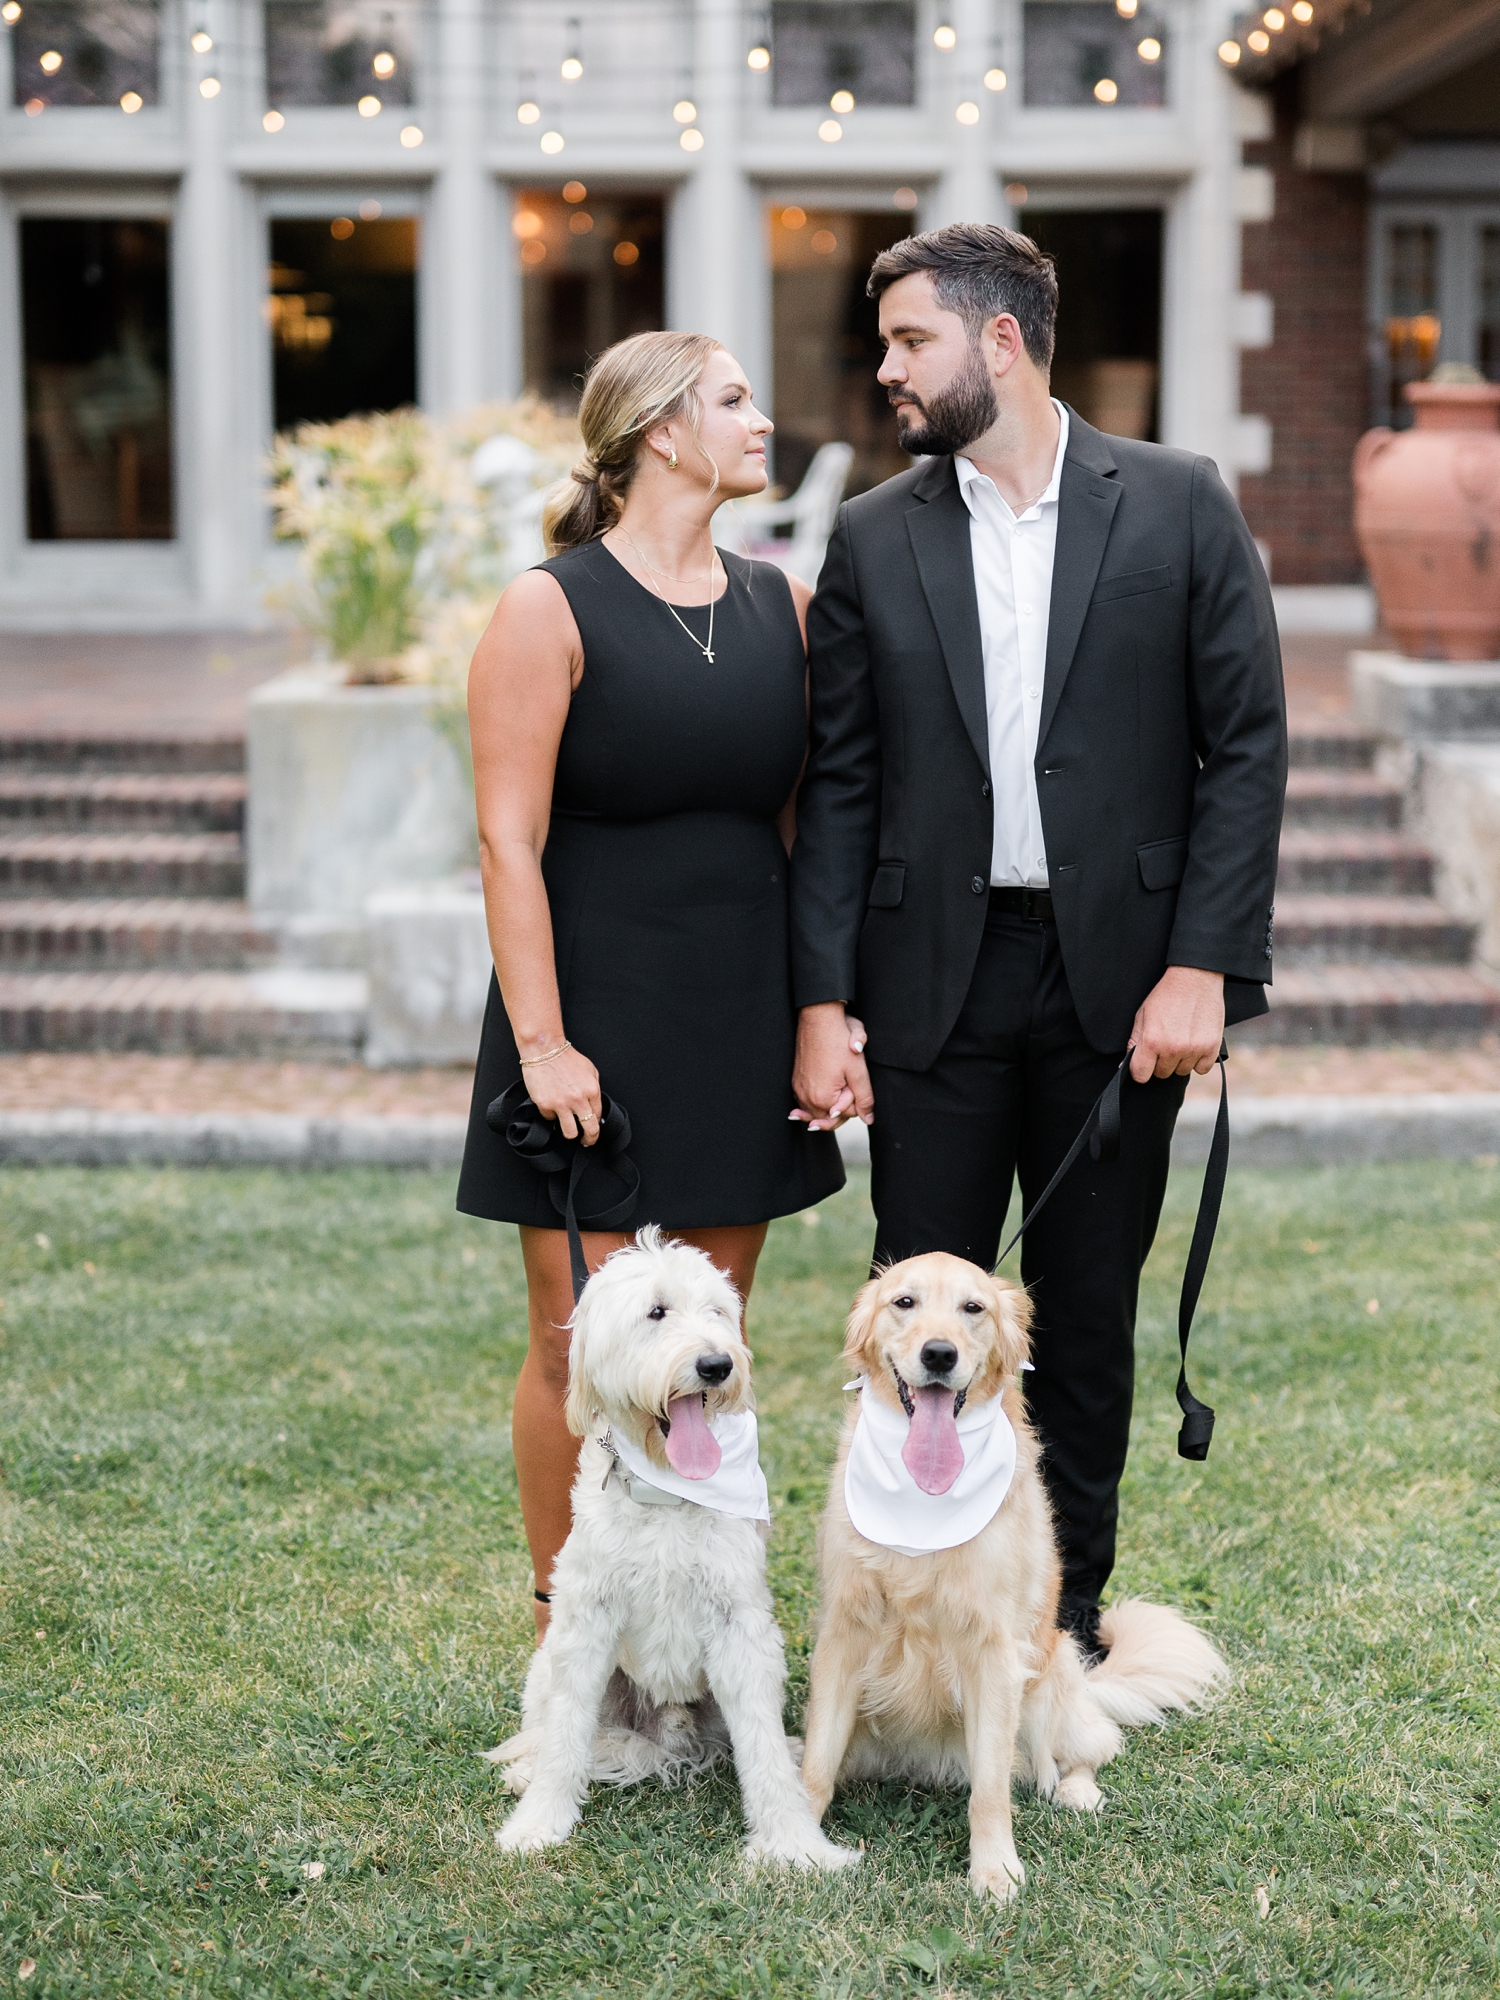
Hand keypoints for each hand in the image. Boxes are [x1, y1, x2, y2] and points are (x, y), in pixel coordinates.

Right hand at [523, 1041, 602, 1143]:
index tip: (593, 1129)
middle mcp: (578, 1099)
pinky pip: (550, 1119)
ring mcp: (561, 1104)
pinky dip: (551, 1114)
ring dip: (570, 1133)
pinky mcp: (545, 1105)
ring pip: (570, 1133)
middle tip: (586, 1142)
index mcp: (592, 1090)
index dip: (596, 1125)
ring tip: (568, 1129)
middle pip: (589, 1130)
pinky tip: (551, 1105)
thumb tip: (596, 1108)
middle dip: (589, 1140)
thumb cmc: (567, 1058)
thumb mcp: (590, 1071)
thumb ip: (594, 1090)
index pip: (598, 1117)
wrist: (545, 1050)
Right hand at [791, 1004, 874, 1131]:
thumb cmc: (838, 1042)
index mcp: (823, 1099)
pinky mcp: (796, 1082)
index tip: (854, 1083)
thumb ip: (865, 1098)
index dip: (855, 1100)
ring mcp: (799, 1090)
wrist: (818, 1021)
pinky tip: (820, 1098)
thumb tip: (869, 1119)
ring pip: (817, 1109)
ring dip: (828, 1105)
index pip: (847, 1114)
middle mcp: (807, 1098)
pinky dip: (814, 1101)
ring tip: (837, 1094)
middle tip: (848, 1086)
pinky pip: (806, 1101)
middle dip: (842, 1105)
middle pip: (830, 1115)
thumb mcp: (858, 1071)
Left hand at [1128, 967, 1224, 1083]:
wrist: (1195, 978)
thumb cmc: (1166, 995)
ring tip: (1181, 1039)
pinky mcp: (1212, 1048)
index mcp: (1152, 1041)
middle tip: (1165, 1043)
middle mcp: (1172, 1049)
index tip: (1144, 1063)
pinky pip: (1202, 1069)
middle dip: (1161, 1062)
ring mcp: (1194, 1050)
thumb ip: (1134, 1042)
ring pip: (1182, 1072)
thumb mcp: (1142, 1015)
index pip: (1141, 1075)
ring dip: (1180, 1061)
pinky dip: (1199, 1060)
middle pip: (1162, 1074)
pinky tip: (1194, 1044)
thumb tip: (1125, 1066)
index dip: (1140, 1070)